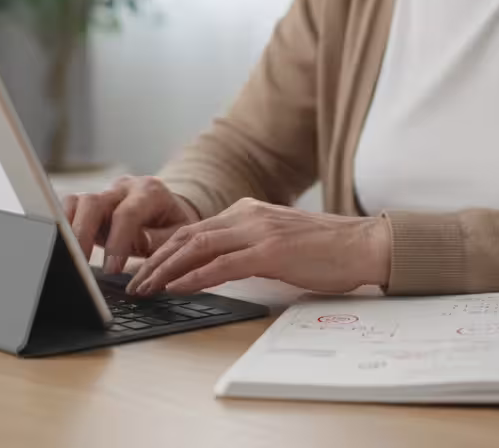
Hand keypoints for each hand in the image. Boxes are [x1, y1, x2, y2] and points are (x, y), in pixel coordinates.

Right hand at [61, 176, 200, 273]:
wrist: (167, 210)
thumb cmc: (172, 225)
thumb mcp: (177, 234)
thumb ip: (160, 241)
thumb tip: (141, 249)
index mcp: (150, 192)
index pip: (128, 213)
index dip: (117, 242)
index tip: (111, 270)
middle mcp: (123, 188)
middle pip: (94, 202)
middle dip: (84, 234)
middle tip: (81, 264)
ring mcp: (104, 194)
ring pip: (77, 202)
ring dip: (70, 231)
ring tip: (69, 257)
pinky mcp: (90, 204)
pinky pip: (70, 208)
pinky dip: (65, 226)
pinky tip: (65, 247)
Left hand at [126, 198, 390, 295]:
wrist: (365, 244)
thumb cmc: (328, 250)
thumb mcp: (280, 241)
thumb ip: (250, 246)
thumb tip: (220, 268)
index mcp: (248, 210)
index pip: (194, 229)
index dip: (163, 249)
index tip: (143, 268)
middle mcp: (248, 214)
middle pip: (187, 235)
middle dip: (154, 260)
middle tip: (132, 283)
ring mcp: (258, 231)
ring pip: (197, 247)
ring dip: (164, 270)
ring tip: (144, 288)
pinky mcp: (270, 251)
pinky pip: (221, 264)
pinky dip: (193, 276)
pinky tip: (175, 287)